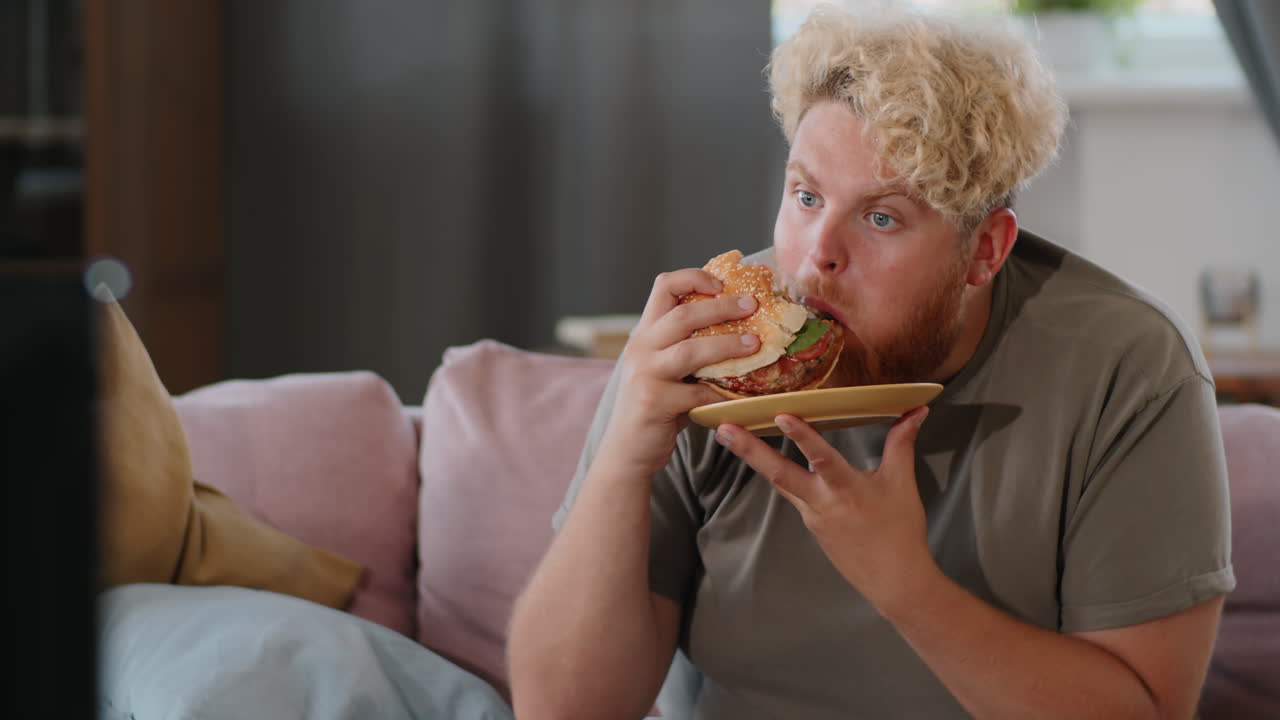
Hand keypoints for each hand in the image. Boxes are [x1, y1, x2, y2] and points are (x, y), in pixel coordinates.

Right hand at [597, 269, 760, 476]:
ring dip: (727, 344)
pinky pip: (697, 394)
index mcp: (645, 334)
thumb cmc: (656, 409)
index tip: (722, 284)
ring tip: (755, 343)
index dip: (693, 277)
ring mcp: (645, 375)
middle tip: (753, 305)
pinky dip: (723, 394)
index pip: (663, 286)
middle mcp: (640, 349)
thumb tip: (743, 331)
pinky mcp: (654, 402)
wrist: (627, 452)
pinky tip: (743, 396)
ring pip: (690, 350)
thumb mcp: (666, 371)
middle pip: (682, 314)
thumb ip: (690, 350)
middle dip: (722, 307)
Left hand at [714, 407, 936, 609]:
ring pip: (779, 482)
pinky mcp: (811, 525)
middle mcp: (822, 502)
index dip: (802, 437)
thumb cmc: (901, 531)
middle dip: (749, 450)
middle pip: (779, 473)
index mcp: (847, 489)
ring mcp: (811, 516)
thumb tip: (916, 410)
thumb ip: (902, 443)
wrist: (895, 581)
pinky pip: (793, 494)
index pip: (821, 458)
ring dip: (753, 459)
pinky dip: (780, 475)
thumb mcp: (903, 483)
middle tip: (722, 429)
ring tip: (729, 437)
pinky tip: (767, 458)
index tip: (780, 416)